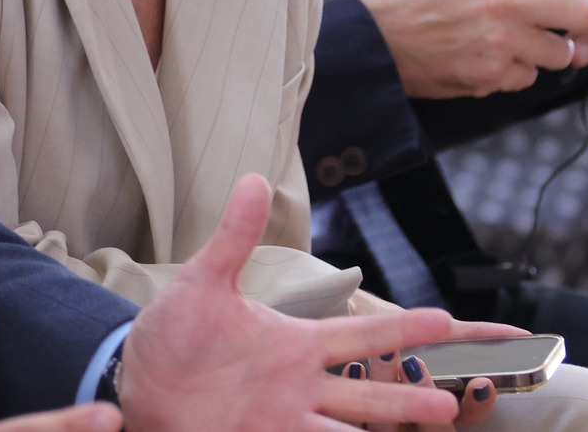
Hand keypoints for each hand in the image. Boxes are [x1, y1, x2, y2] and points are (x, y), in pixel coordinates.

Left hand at [118, 175, 525, 431]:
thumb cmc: (176, 331)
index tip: (445, 320)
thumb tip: (253, 179)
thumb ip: (234, 237)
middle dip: (405, 401)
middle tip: (450, 408)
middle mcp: (298, 387)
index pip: (358, 335)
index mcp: (295, 344)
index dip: (402, 328)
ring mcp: (281, 421)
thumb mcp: (204, 281)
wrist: (137, 378)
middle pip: (365, 394)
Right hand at [359, 0, 587, 101]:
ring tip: (524, 42)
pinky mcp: (492, 74)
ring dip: (551, 50)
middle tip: (573, 21)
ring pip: (564, 52)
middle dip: (587, 20)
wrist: (377, 38)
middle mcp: (505, 0)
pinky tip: (492, 59)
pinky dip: (517, 71)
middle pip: (586, 13)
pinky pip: (530, 76)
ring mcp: (501, 40)